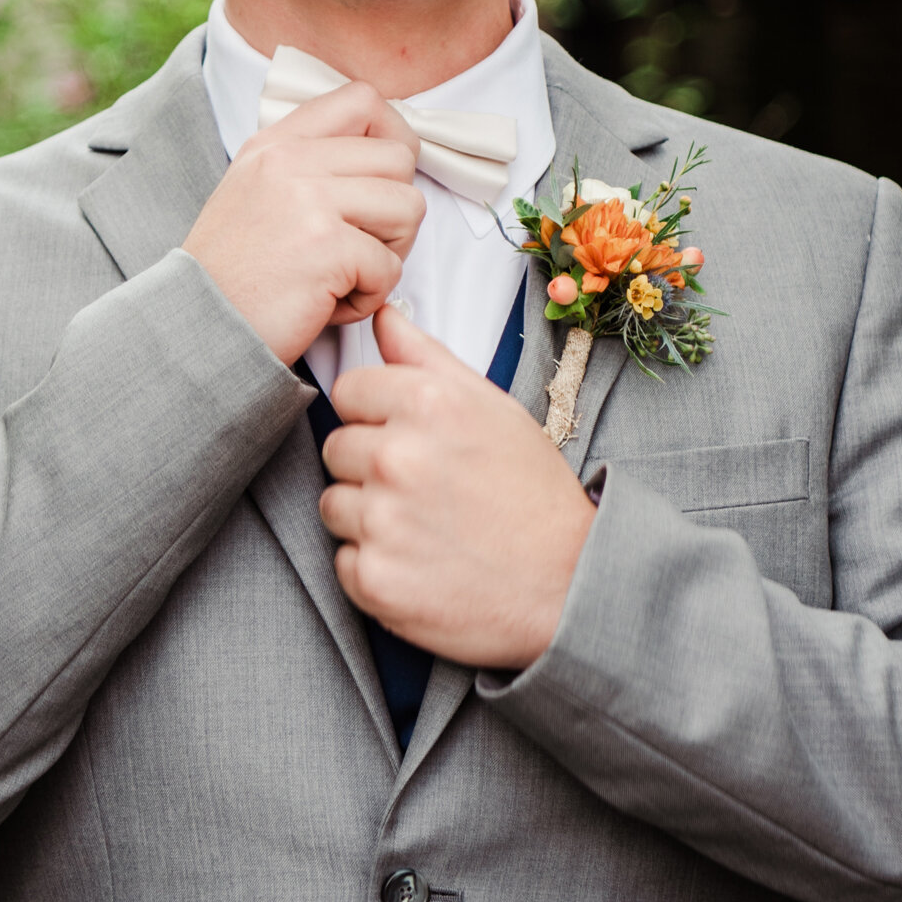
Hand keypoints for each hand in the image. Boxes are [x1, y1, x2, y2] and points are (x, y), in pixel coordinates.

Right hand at [184, 83, 425, 365]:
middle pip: (399, 158)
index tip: (381, 181)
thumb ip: (310, 165)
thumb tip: (389, 154)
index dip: (392, 137)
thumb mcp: (256, 192)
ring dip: (389, 253)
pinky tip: (327, 303)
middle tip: (360, 248)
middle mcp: (290, 160)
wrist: (193, 328)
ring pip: (408, 208)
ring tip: (344, 276)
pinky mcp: (326, 247)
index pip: (363, 100)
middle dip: (395, 212)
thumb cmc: (232, 275)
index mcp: (276, 143)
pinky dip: (369, 297)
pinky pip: (390, 267)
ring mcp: (309, 200)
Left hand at [320, 303, 596, 671]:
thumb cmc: (532, 494)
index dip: (376, 415)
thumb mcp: (493, 408)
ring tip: (425, 528)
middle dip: (370, 467)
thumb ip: (427, 358)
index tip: (409, 438)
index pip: (348, 391)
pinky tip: (421, 565)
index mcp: (428, 403)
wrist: (569, 585)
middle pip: (335, 447)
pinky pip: (342, 560)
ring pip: (333, 505)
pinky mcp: (375, 579)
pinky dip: (375, 567)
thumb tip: (382, 316)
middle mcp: (399, 457)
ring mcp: (383, 520)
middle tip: (425, 489)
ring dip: (368, 518)